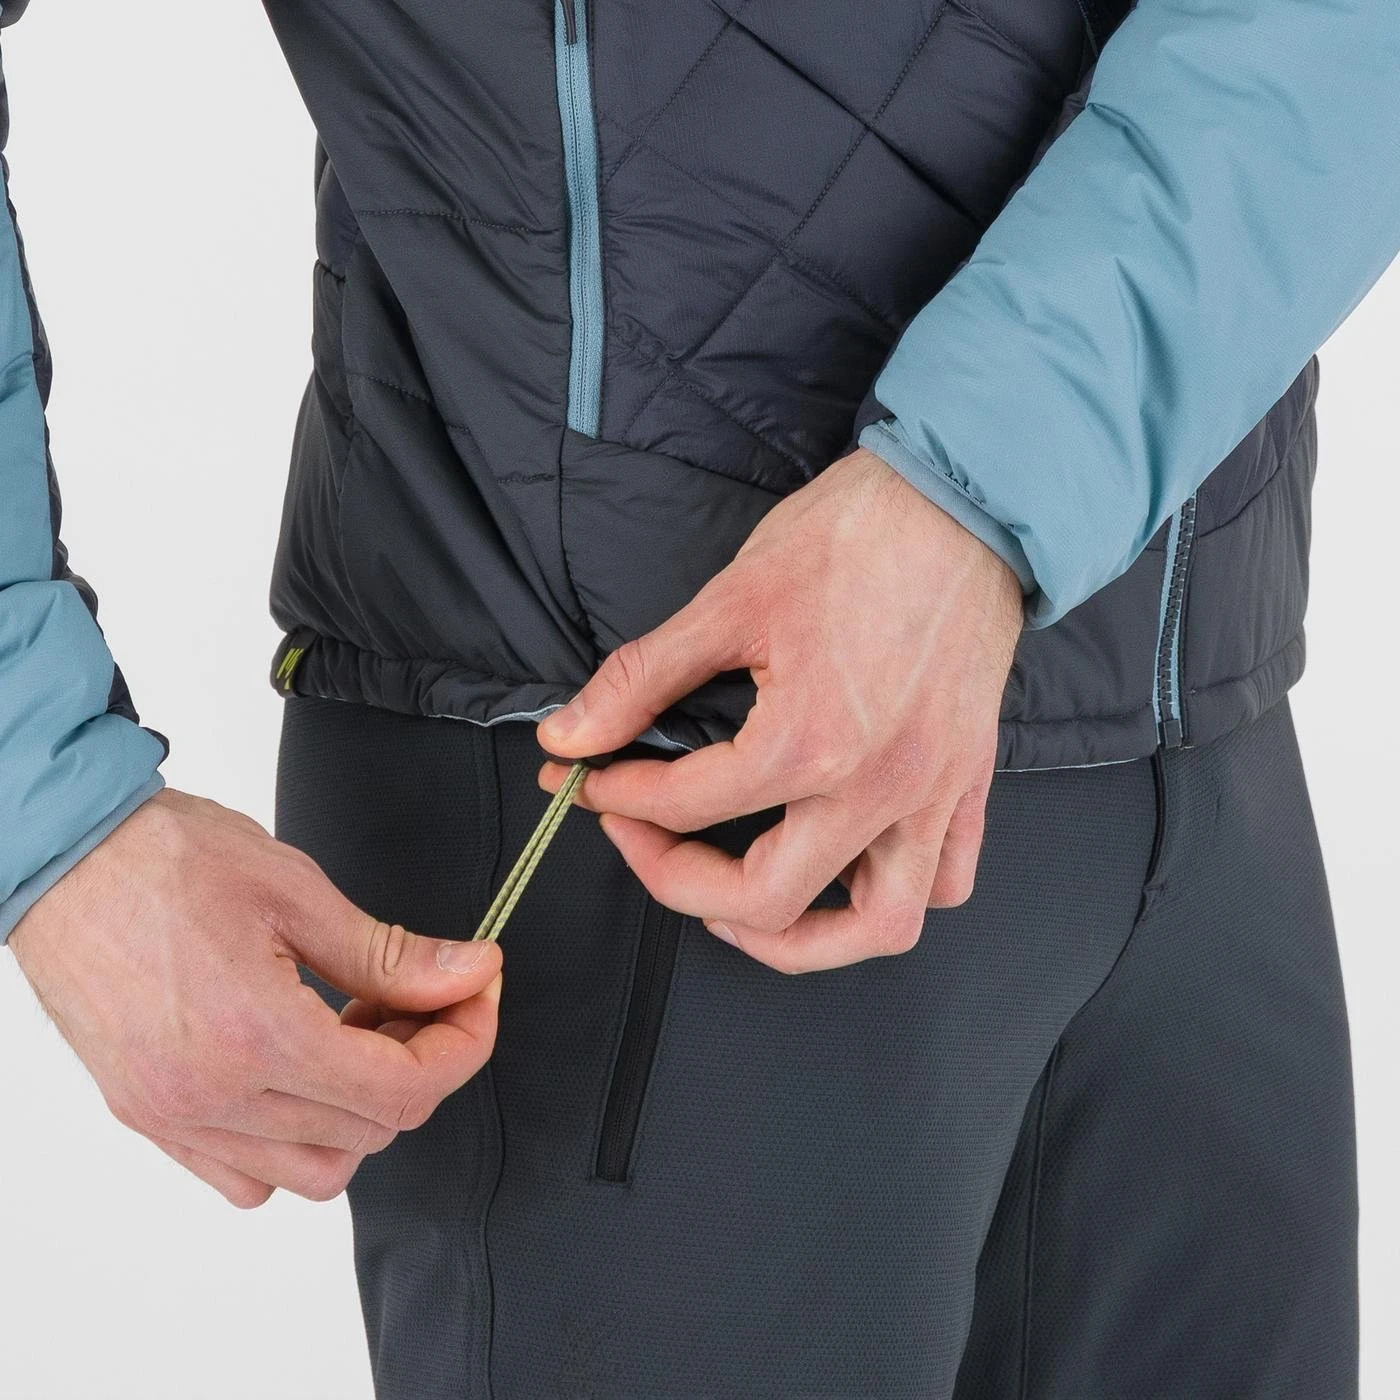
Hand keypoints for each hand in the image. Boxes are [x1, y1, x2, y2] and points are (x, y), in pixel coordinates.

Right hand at [8, 789, 501, 1206]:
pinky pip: (245, 1175)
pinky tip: (303, 1069)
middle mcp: (211, 1097)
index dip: (465, 1043)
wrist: (62, 855)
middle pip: (371, 1132)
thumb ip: (390, 953)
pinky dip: (295, 1141)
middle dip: (422, 1064)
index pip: (404, 1091)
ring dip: (363, 1112)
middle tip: (424, 996)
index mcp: (255, 1038)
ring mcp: (175, 1116)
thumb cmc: (164, 859)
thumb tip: (471, 974)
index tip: (479, 993)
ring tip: (358, 1030)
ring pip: (314, 1171)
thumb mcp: (296, 892)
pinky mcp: (148, 1115)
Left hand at [537, 448, 1021, 973]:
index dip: (617, 794)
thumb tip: (570, 736)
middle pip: (765, 899)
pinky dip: (892, 897)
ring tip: (742, 910)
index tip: (589, 777)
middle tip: (640, 840)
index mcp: (810, 741)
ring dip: (801, 938)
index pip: (687, 805)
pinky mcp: (969, 782)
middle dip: (678, 882)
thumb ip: (641, 680)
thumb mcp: (730, 599)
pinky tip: (844, 869)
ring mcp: (932, 794)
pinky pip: (946, 879)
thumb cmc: (852, 537)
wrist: (960, 501)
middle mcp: (878, 788)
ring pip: (877, 927)